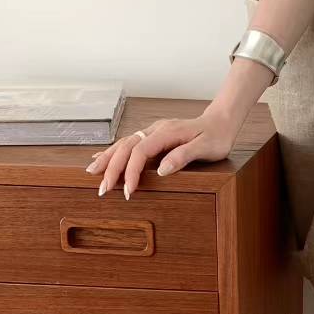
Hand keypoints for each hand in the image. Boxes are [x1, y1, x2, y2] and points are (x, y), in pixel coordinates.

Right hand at [85, 110, 237, 198]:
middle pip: (127, 147)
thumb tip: (162, 169)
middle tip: (102, 189)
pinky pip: (128, 144)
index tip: (128, 190)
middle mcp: (155, 130)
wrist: (220, 122)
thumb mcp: (206, 148)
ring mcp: (152, 132)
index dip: (132, 171)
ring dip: (107, 159)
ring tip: (92, 174)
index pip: (141, 152)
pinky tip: (100, 158)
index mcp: (166, 133)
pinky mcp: (152, 137)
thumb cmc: (216, 137)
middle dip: (112, 168)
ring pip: (123, 144)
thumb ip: (184, 156)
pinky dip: (113, 152)